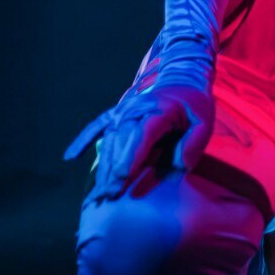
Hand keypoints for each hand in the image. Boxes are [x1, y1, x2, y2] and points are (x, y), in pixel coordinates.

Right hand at [89, 70, 215, 200]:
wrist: (183, 80)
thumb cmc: (194, 107)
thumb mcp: (204, 123)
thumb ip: (194, 144)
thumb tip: (179, 166)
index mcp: (160, 110)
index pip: (143, 134)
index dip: (130, 156)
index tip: (120, 177)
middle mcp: (137, 109)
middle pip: (121, 140)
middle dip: (114, 168)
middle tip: (109, 194)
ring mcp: (123, 110)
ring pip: (108, 138)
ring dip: (102, 164)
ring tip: (97, 191)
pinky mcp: (116, 114)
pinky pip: (96, 126)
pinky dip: (82, 140)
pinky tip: (70, 157)